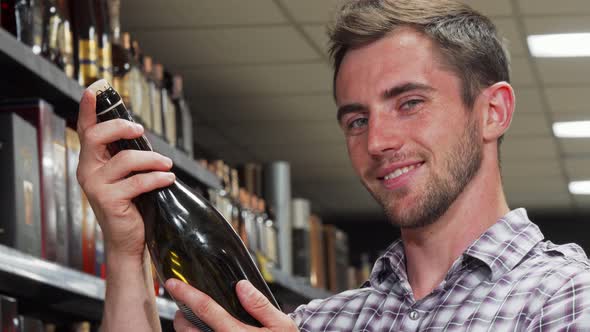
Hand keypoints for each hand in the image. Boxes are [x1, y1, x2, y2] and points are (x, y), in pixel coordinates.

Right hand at [76, 89, 175, 259]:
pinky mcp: (109, 200)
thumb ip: (129, 156)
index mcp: (91, 161)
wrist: (128, 240)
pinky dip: (157, 178)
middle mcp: (87, 171)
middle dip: (122, 128)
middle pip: (97, 136)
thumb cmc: (131, 205)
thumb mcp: (127, 176)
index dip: (89, 109)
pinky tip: (168, 179)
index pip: (87, 130)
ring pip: (125, 160)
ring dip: (152, 160)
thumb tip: (141, 134)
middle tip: (142, 131)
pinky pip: (138, 182)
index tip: (95, 89)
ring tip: (167, 165)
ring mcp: (95, 186)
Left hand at [165, 279, 298, 331]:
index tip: (174, 284)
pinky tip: (206, 331)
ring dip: (187, 328)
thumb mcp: (281, 325)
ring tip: (196, 321)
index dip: (187, 294)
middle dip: (181, 315)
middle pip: (187, 329)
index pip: (206, 309)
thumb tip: (241, 286)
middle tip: (187, 306)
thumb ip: (260, 305)